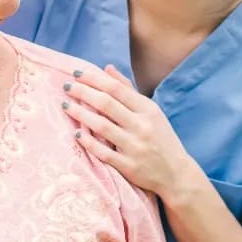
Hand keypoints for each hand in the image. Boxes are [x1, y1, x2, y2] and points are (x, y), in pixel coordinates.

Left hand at [61, 65, 203, 201]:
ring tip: (65, 106)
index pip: (116, 88)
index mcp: (147, 109)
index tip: (76, 73)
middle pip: (106, 104)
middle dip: (83, 92)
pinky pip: (104, 152)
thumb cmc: (160, 138)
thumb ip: (128, 90)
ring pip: (102, 126)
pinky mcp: (128, 166)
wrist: (176, 173)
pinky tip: (77, 134)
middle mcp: (141, 126)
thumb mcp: (151, 111)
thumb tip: (107, 68)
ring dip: (81, 114)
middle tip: (66, 87)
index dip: (94, 79)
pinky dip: (89, 142)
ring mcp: (135, 146)